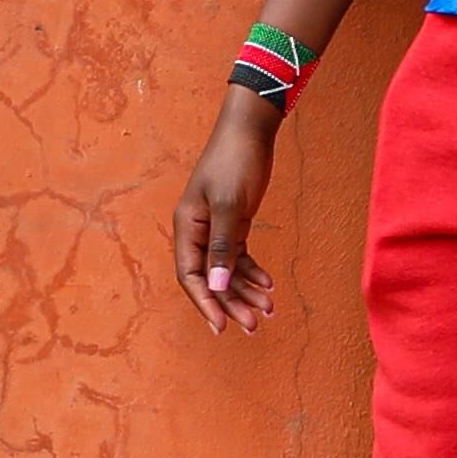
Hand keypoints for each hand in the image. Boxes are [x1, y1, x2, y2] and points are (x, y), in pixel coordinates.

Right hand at [176, 98, 281, 330]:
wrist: (251, 130)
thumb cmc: (235, 161)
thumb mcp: (229, 204)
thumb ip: (223, 246)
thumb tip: (217, 285)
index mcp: (188, 228)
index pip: (191, 275)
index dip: (205, 303)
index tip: (222, 326)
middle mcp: (197, 232)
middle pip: (211, 278)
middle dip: (231, 303)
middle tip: (254, 325)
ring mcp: (215, 229)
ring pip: (227, 270)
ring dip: (245, 291)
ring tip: (268, 309)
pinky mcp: (234, 223)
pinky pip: (239, 256)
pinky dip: (252, 272)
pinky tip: (268, 284)